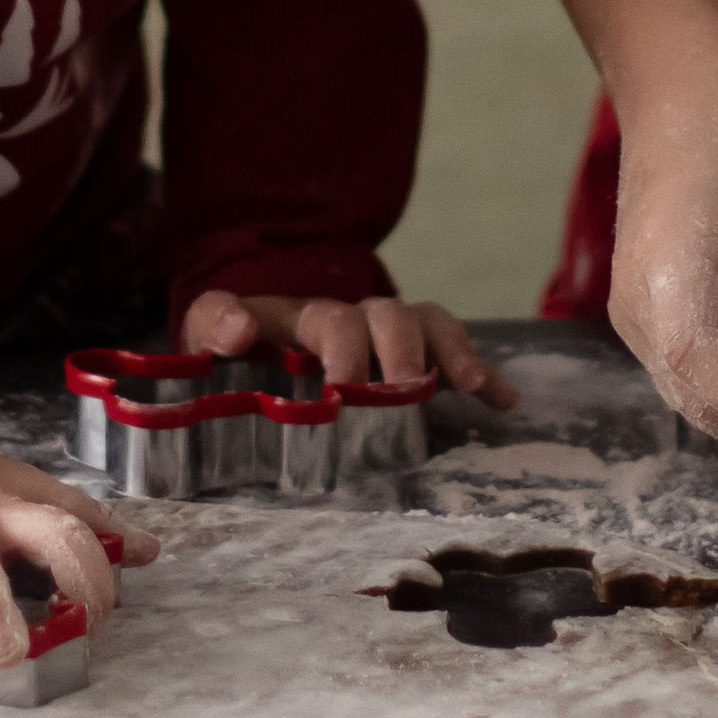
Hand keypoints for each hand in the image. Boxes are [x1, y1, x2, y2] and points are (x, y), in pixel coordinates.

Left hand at [179, 289, 518, 409]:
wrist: (268, 335)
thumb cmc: (243, 345)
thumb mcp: (214, 331)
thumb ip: (216, 323)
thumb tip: (235, 335)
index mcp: (299, 318)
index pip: (324, 319)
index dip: (327, 346)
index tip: (319, 379)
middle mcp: (351, 317)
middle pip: (384, 316)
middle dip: (397, 349)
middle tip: (401, 388)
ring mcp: (387, 334)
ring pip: (425, 323)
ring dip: (448, 350)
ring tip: (467, 383)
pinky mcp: (415, 354)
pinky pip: (454, 352)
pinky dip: (482, 371)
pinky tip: (503, 400)